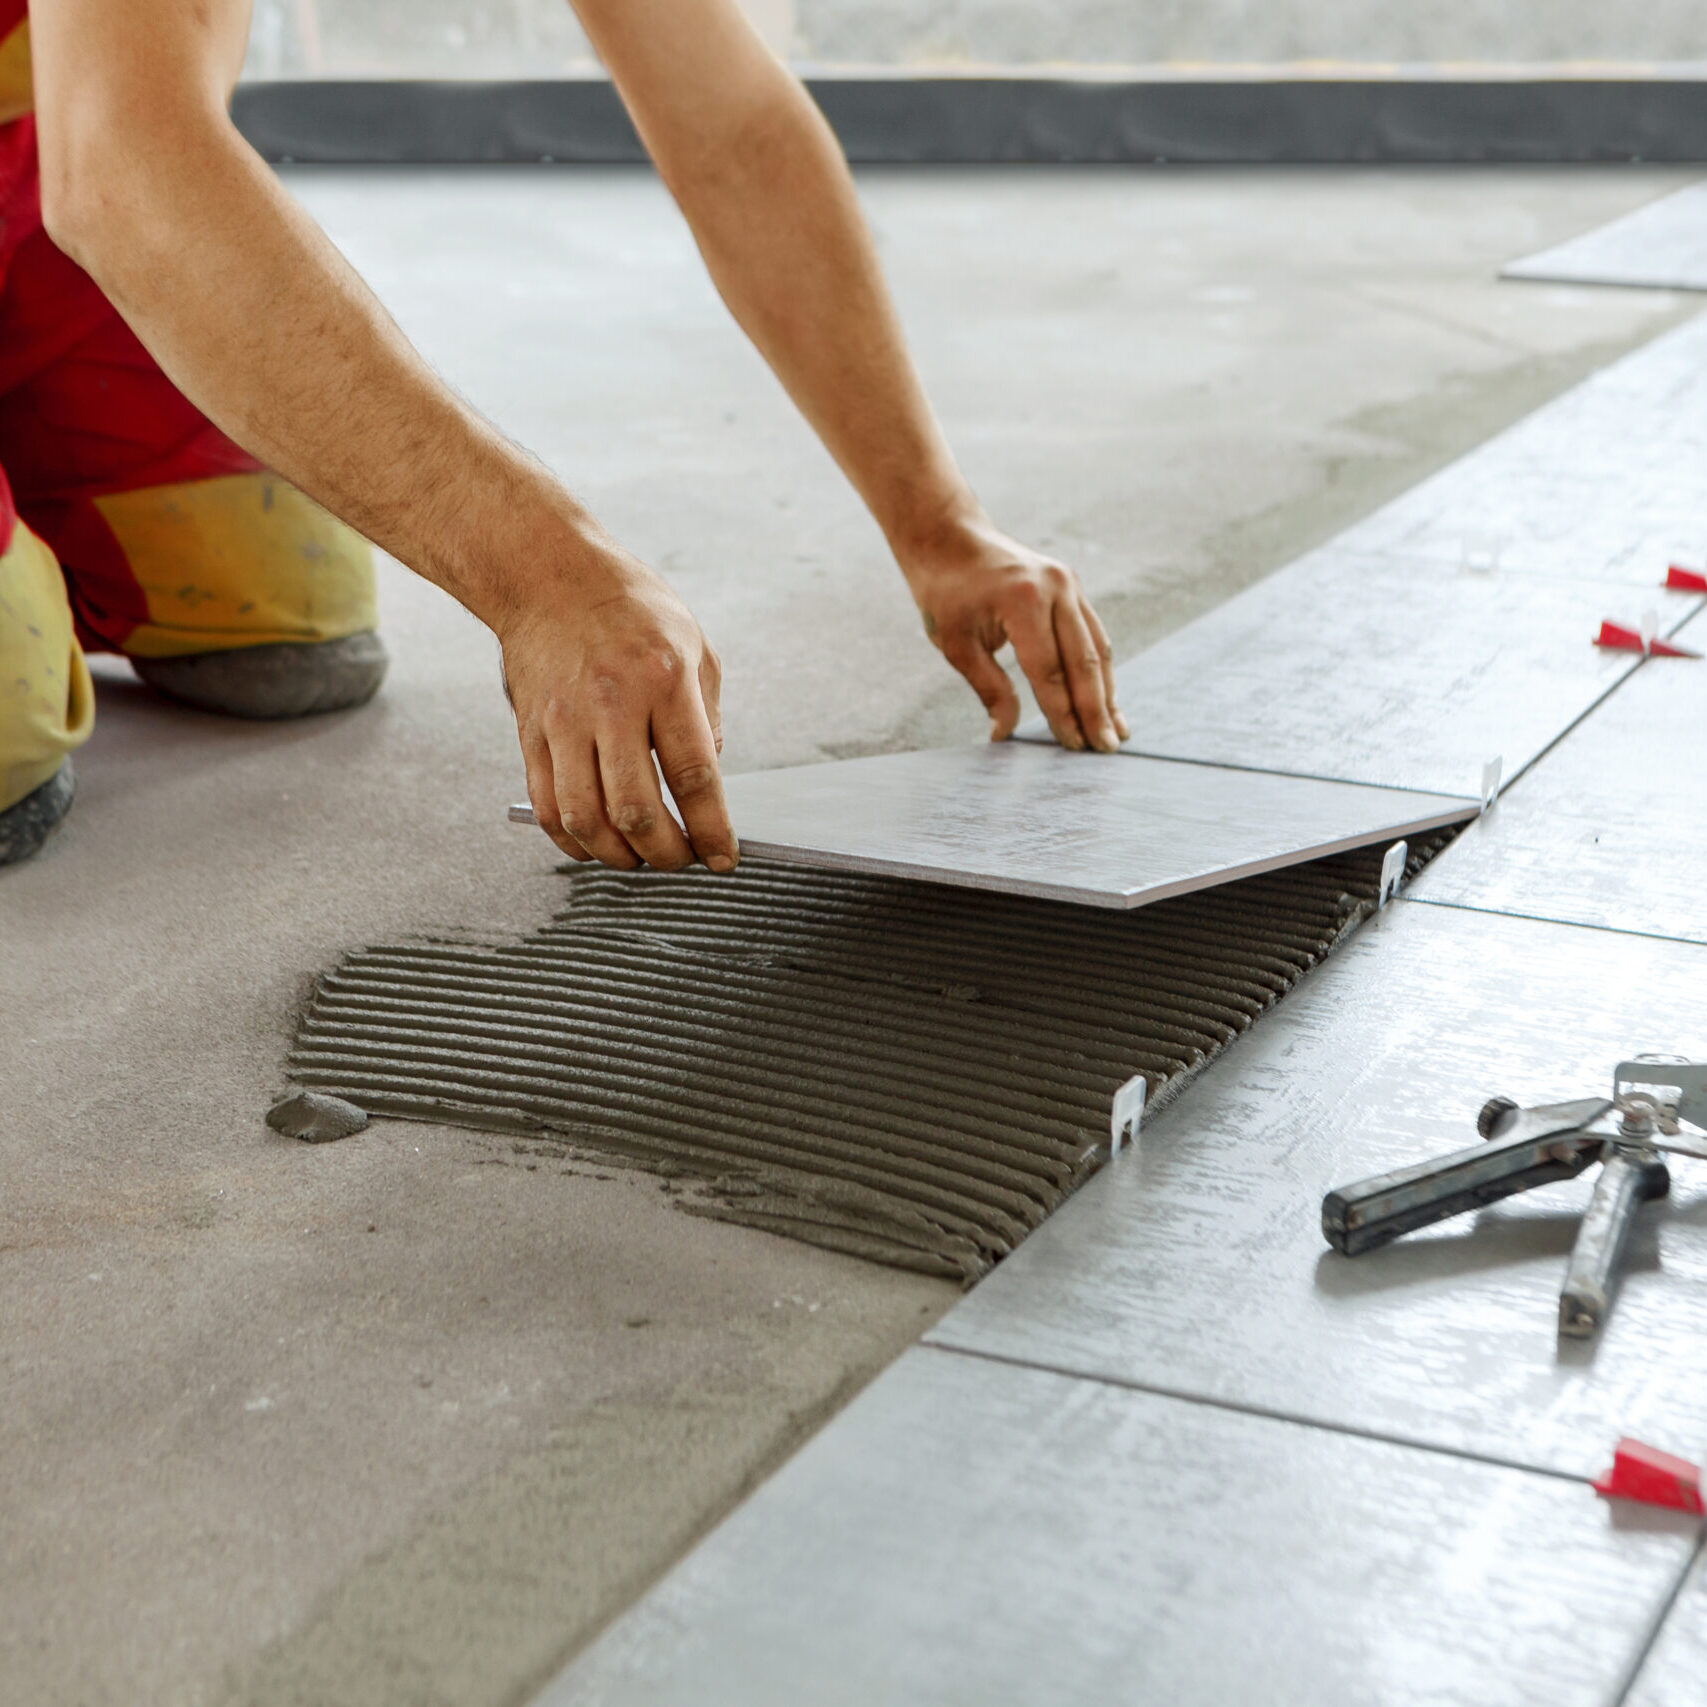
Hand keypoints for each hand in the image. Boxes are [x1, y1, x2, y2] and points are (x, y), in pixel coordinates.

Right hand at [497, 545, 736, 872]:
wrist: (548, 575)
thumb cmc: (628, 608)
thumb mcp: (694, 646)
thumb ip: (707, 718)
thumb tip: (703, 783)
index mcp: (664, 680)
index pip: (694, 774)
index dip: (710, 828)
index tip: (723, 857)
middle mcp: (612, 703)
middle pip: (636, 809)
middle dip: (666, 855)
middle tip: (682, 860)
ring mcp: (564, 721)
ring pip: (587, 819)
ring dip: (619, 856)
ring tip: (640, 856)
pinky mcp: (530, 733)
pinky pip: (548, 807)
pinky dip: (574, 841)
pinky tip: (597, 843)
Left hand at [898, 513, 1128, 751]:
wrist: (950, 538)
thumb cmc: (946, 594)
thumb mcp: (955, 644)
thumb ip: (988, 688)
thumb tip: (1004, 733)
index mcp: (1023, 601)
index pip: (1049, 671)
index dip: (1062, 713)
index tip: (1072, 746)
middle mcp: (1055, 588)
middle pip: (1083, 661)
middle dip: (1095, 710)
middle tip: (1104, 749)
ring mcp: (1068, 584)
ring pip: (1097, 648)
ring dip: (1107, 692)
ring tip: (1115, 731)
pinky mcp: (1072, 587)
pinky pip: (1092, 634)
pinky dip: (1100, 669)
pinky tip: (1107, 698)